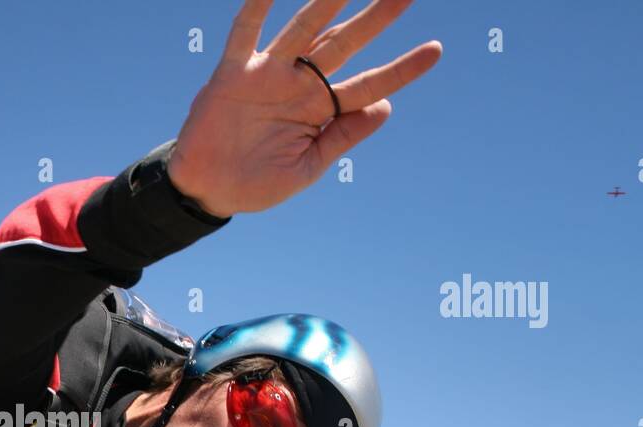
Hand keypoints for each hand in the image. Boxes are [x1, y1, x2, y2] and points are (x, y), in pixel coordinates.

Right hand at [168, 0, 441, 216]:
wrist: (208, 192)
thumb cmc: (257, 184)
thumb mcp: (307, 168)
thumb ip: (342, 137)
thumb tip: (386, 107)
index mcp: (320, 110)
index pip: (368, 84)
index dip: (401, 69)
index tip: (435, 50)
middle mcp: (299, 85)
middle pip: (345, 45)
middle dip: (376, 19)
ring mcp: (267, 75)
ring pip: (304, 30)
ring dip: (327, 3)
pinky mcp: (233, 74)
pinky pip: (245, 34)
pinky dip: (256, 8)